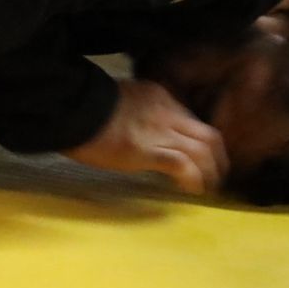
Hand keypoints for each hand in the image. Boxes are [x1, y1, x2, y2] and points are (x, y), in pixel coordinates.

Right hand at [61, 79, 226, 195]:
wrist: (69, 107)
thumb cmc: (82, 107)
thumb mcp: (118, 101)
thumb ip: (136, 113)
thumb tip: (139, 134)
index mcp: (158, 96)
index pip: (191, 119)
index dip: (200, 142)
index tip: (199, 156)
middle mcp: (166, 112)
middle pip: (209, 135)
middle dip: (218, 159)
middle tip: (216, 177)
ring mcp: (159, 131)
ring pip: (204, 152)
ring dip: (211, 174)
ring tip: (207, 189)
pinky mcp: (149, 150)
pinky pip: (183, 166)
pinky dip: (193, 180)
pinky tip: (191, 190)